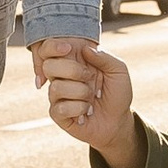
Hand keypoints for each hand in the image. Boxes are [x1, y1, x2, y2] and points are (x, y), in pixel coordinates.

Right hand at [31, 35, 140, 167]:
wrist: (118, 121)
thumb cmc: (117, 94)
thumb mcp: (119, 71)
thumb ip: (104, 58)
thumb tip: (85, 49)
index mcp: (72, 61)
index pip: (49, 48)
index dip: (52, 46)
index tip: (68, 48)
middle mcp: (61, 76)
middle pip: (48, 66)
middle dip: (73, 71)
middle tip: (89, 77)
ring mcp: (57, 95)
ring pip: (56, 87)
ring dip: (81, 93)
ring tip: (91, 98)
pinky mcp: (57, 113)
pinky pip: (60, 108)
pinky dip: (79, 109)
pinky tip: (85, 112)